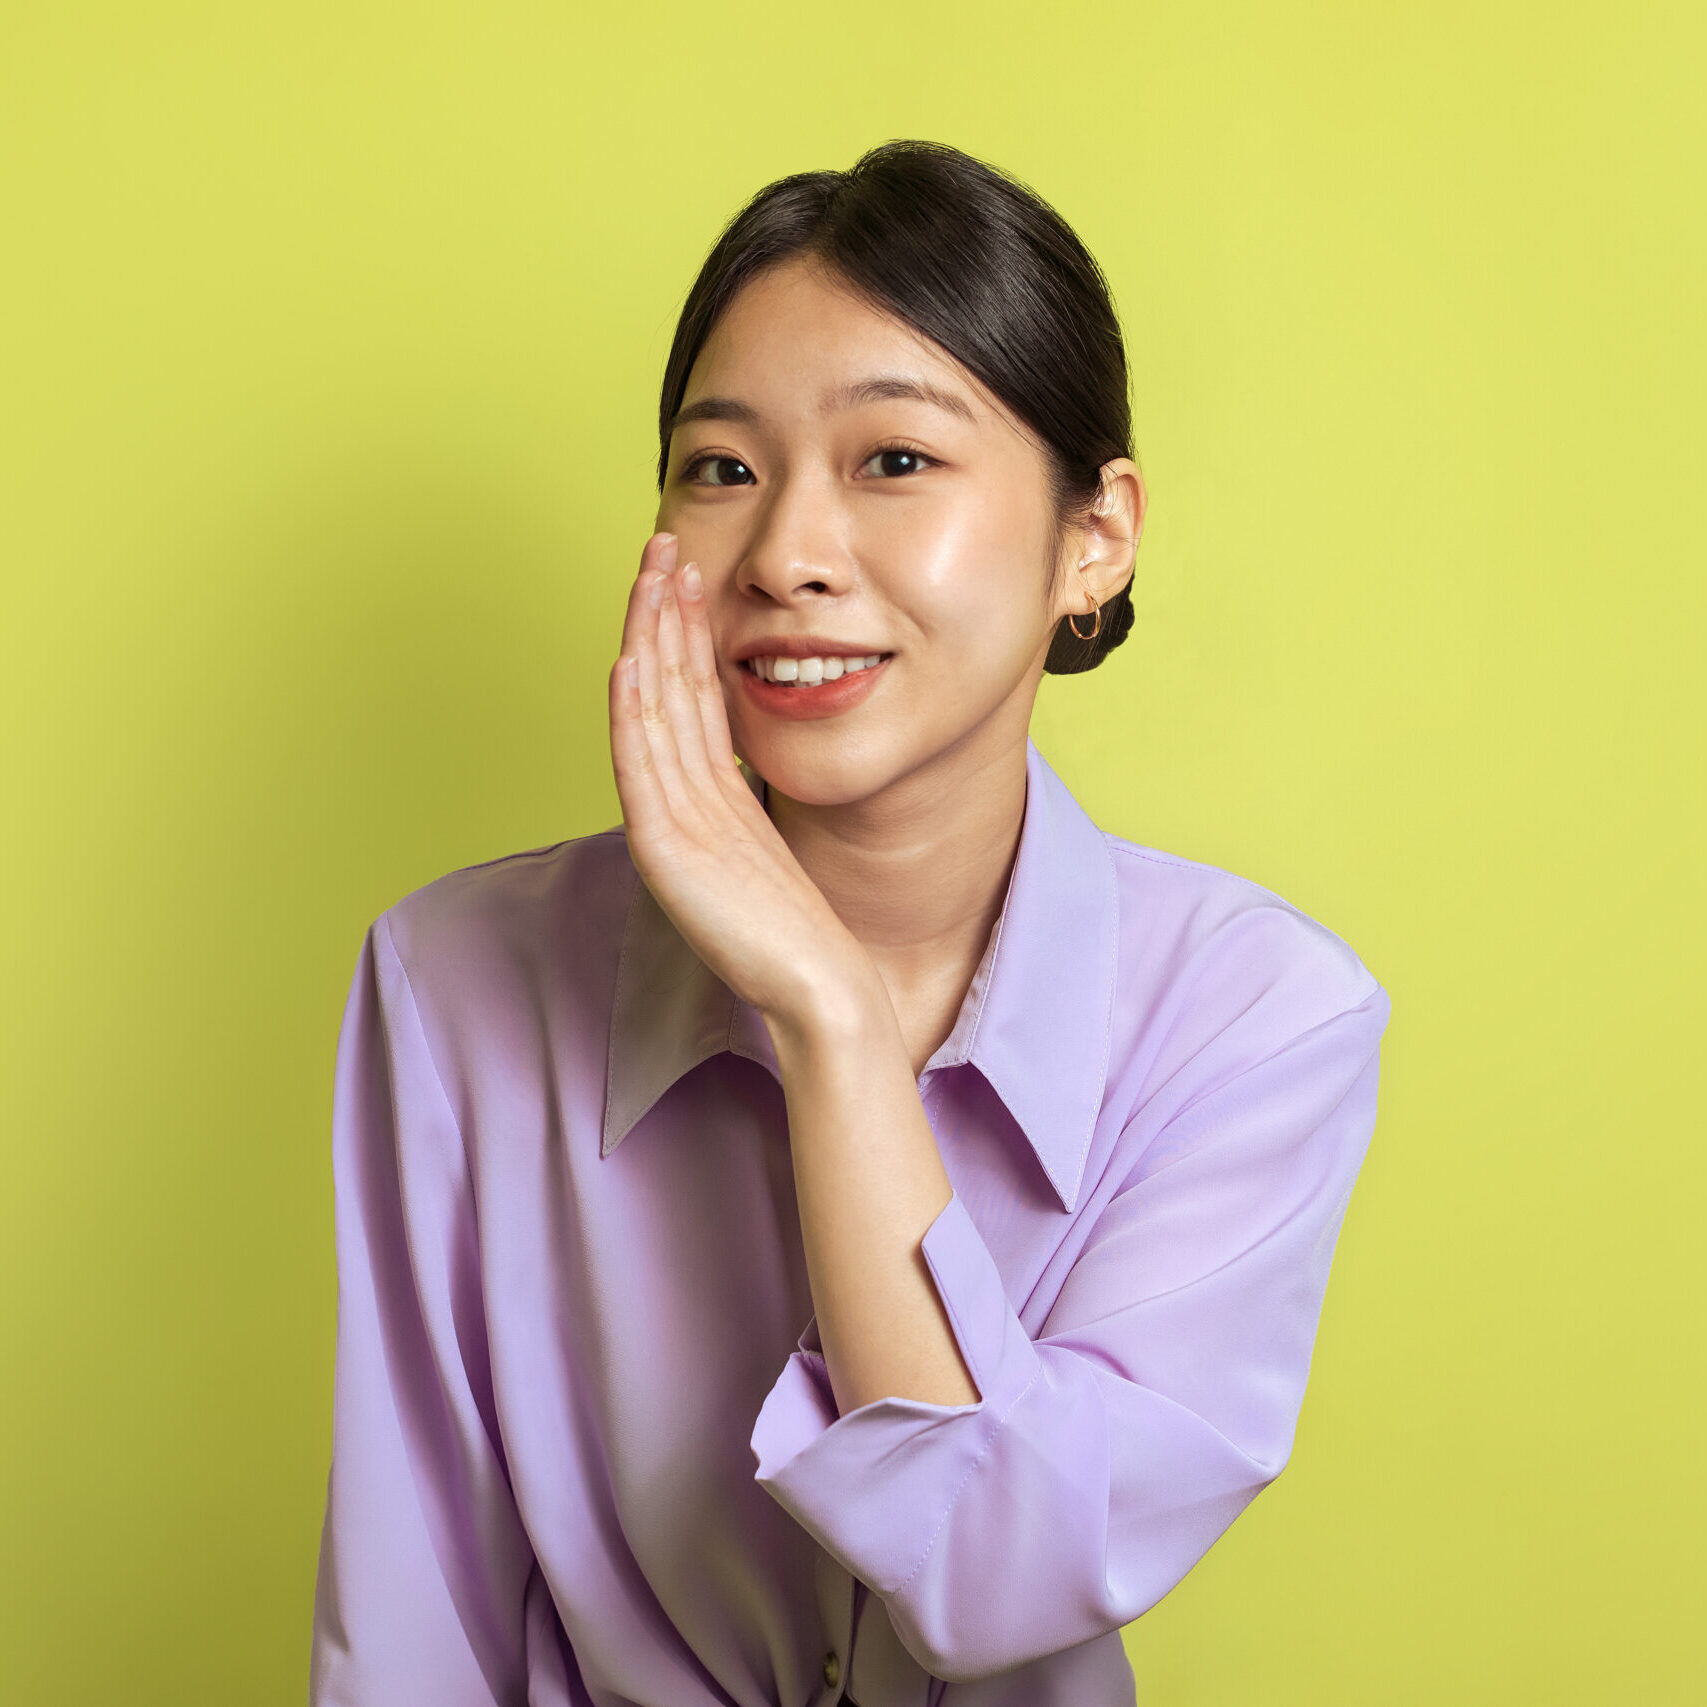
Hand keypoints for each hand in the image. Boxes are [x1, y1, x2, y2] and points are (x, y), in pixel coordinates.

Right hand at [608, 532, 873, 1028]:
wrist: (811, 987)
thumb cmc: (791, 931)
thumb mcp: (762, 846)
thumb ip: (739, 802)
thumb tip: (738, 760)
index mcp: (706, 796)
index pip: (686, 695)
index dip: (680, 631)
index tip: (683, 572)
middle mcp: (681, 799)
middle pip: (660, 689)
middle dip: (658, 613)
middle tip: (658, 545)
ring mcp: (671, 822)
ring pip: (649, 712)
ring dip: (646, 639)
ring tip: (650, 576)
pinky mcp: (667, 852)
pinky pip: (644, 767)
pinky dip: (631, 713)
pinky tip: (626, 664)